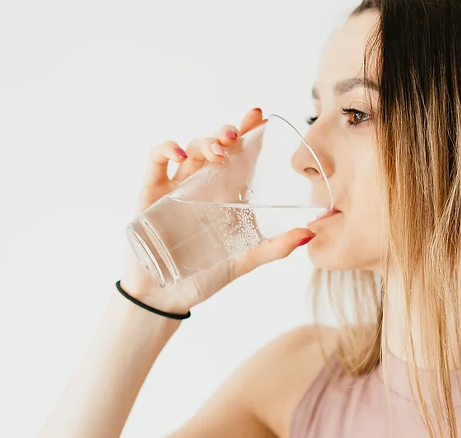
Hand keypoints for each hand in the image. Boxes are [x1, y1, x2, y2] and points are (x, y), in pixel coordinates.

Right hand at [119, 107, 314, 314]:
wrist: (165, 299)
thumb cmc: (203, 277)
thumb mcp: (243, 261)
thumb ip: (274, 248)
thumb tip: (310, 234)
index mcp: (225, 195)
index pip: (239, 155)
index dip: (248, 132)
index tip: (260, 117)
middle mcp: (201, 186)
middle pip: (215, 146)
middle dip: (227, 133)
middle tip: (238, 134)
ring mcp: (175, 187)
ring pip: (189, 150)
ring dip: (204, 143)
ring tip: (218, 150)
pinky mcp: (150, 194)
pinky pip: (155, 162)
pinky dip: (166, 151)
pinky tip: (179, 155)